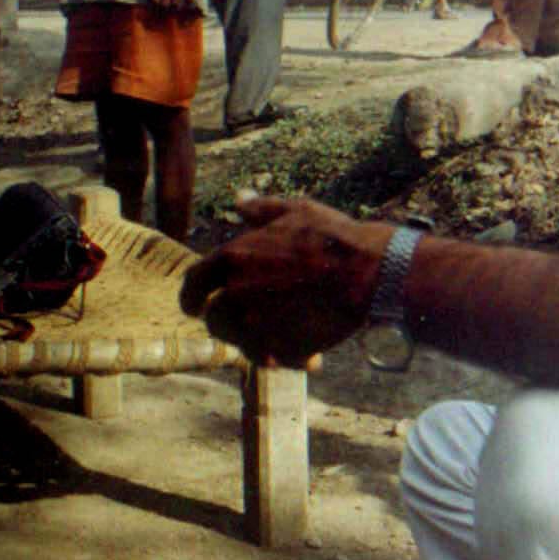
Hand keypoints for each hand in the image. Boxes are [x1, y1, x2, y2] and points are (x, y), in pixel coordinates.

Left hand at [178, 196, 389, 367]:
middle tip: (248, 321)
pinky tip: (307, 355)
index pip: (193, 284)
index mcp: (231, 259)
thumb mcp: (294, 211)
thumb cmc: (331, 237)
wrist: (367, 273)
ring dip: (254, 341)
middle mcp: (235, 295)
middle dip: (227, 322)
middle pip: (214, 320)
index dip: (191, 297)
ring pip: (240, 344)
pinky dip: (283, 358)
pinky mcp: (279, 349)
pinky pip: (271, 360)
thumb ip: (260, 209)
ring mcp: (255, 326)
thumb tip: (239, 199)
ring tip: (281, 334)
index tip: (194, 306)